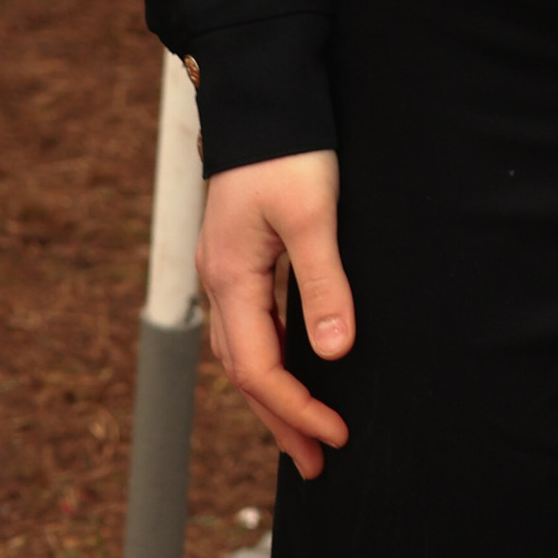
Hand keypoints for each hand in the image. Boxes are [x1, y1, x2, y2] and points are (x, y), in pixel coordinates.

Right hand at [199, 152, 352, 478]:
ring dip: (275, 396)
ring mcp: (225, 270)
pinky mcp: (239, 256)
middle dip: (281, 420)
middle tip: (319, 462)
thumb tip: (332, 356)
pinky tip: (296, 366)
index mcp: (231, 280)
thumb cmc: (288, 149)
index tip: (337, 435)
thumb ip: (322, 285)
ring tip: (306, 433)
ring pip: (245, 352)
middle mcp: (219, 283)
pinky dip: (272, 358)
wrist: (262, 95)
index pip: (260, 369)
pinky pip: (251, 325)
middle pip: (246, 373)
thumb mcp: (311, 215)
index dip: (297, 409)